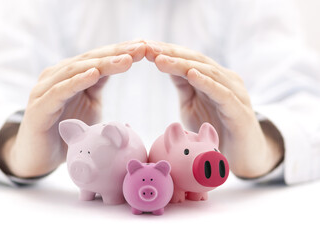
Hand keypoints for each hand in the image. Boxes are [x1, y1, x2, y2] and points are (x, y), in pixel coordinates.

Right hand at [0, 40, 145, 177]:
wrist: (39, 157)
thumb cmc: (66, 129)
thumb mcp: (90, 103)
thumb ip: (98, 84)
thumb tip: (119, 65)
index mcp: (69, 74)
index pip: (98, 58)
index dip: (120, 51)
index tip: (144, 46)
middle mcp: (56, 76)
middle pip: (89, 60)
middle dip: (116, 53)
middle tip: (141, 48)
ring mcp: (45, 90)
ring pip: (75, 71)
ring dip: (102, 64)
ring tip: (126, 59)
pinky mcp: (39, 108)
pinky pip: (59, 91)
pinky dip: (77, 81)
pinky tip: (94, 74)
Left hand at [145, 41, 283, 177]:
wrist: (243, 157)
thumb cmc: (216, 128)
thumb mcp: (192, 105)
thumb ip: (183, 86)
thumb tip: (165, 64)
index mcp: (214, 78)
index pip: (189, 59)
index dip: (167, 52)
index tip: (144, 47)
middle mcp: (226, 80)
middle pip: (197, 61)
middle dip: (171, 54)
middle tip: (147, 48)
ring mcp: (235, 94)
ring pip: (208, 73)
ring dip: (183, 65)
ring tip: (161, 59)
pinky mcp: (240, 111)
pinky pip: (223, 94)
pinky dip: (207, 83)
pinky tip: (191, 75)